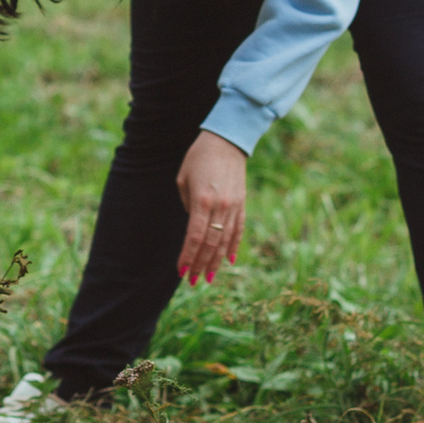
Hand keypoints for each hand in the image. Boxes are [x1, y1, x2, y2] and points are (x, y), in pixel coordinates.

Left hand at [174, 131, 246, 283]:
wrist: (226, 141)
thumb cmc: (198, 158)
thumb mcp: (183, 179)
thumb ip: (188, 205)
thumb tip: (193, 225)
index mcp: (202, 200)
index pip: (194, 237)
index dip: (188, 256)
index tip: (182, 270)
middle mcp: (220, 207)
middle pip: (209, 244)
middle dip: (200, 265)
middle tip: (192, 281)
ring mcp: (234, 206)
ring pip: (225, 241)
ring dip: (216, 261)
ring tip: (209, 277)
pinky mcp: (242, 204)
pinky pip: (238, 230)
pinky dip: (233, 246)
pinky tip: (228, 261)